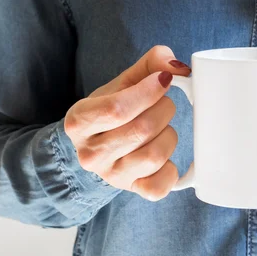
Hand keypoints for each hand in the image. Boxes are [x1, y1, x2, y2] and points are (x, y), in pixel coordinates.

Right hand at [64, 45, 190, 200]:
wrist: (99, 149)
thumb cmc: (112, 112)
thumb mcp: (122, 83)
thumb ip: (150, 65)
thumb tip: (176, 67)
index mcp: (79, 122)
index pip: (116, 109)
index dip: (148, 92)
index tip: (163, 80)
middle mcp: (90, 154)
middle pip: (141, 130)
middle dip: (163, 110)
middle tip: (162, 104)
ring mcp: (112, 176)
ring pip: (155, 155)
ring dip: (169, 135)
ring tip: (162, 128)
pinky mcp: (132, 191)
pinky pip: (161, 185)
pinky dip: (171, 169)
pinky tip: (164, 156)